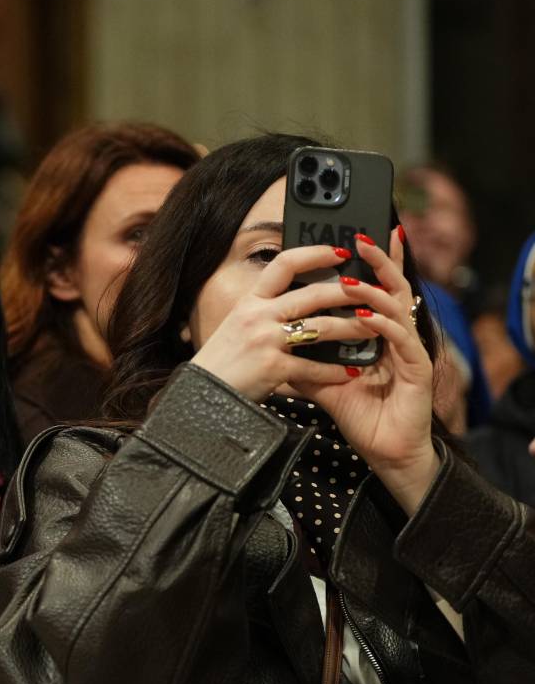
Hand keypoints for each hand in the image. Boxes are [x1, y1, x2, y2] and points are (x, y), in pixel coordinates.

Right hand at [190, 244, 371, 400]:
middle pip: (313, 294)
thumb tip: (298, 296)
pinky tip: (352, 371)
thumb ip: (265, 310)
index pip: (284, 264)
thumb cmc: (223, 360)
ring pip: (321, 328)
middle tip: (372, 291)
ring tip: (374, 330)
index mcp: (250, 301)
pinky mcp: (273, 368)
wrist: (201, 393)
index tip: (339, 252)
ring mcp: (266, 341)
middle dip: (348, 292)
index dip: (314, 253)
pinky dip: (336, 371)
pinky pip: (314, 367)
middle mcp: (257, 315)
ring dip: (353, 329)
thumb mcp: (238, 324)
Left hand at [292, 229, 439, 514]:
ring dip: (375, 290)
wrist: (384, 450)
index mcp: (376, 330)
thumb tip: (266, 342)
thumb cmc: (358, 411)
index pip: (373, 286)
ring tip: (352, 279)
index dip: (369, 260)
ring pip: (399, 306)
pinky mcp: (417, 369)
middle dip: (378, 259)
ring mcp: (408, 349)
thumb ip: (300, 357)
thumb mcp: (320, 379)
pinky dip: (386, 326)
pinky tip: (369, 318)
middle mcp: (396, 333)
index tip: (353, 233)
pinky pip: (403, 340)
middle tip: (360, 237)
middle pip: (390, 285)